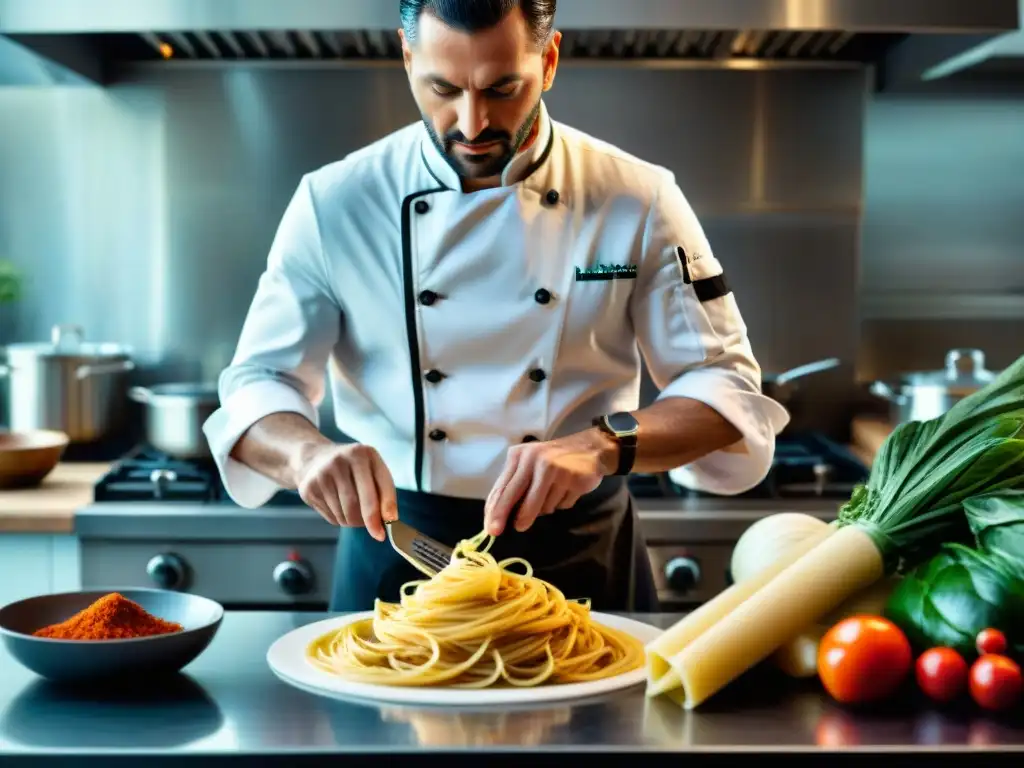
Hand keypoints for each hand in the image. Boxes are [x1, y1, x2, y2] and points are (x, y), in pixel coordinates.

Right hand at [292, 443, 397, 541]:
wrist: (315, 459)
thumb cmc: (353, 468)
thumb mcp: (372, 469)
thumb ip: (384, 492)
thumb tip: (390, 520)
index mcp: (361, 453)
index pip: (378, 485)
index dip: (383, 510)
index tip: (385, 531)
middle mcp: (340, 461)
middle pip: (356, 504)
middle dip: (368, 522)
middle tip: (375, 530)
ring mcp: (322, 474)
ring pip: (344, 514)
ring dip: (354, 521)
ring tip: (355, 511)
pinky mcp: (309, 489)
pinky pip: (332, 517)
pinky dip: (341, 519)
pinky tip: (339, 507)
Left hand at [484, 430, 615, 535]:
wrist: (590, 449)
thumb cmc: (553, 460)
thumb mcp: (529, 465)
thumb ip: (515, 486)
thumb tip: (499, 516)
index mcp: (519, 455)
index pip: (502, 486)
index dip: (495, 509)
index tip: (489, 528)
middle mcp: (535, 459)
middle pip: (516, 494)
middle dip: (506, 516)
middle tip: (497, 532)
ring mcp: (555, 469)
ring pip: (541, 506)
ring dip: (545, 508)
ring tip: (553, 491)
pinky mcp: (573, 479)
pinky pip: (561, 505)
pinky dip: (562, 503)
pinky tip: (567, 489)